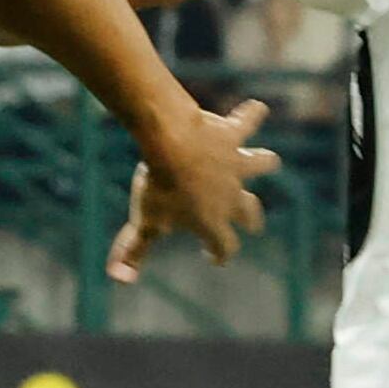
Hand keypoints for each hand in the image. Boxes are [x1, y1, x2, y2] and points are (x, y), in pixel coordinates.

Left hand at [109, 99, 279, 281]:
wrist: (171, 144)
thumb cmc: (159, 185)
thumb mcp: (145, 222)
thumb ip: (134, 251)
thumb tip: (120, 279)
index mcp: (212, 220)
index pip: (225, 246)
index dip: (220, 254)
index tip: (213, 257)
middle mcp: (231, 194)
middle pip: (250, 212)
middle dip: (252, 219)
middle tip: (253, 224)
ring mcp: (235, 164)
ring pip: (260, 164)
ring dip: (264, 162)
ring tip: (268, 161)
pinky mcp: (232, 136)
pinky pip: (247, 122)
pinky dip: (252, 114)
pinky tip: (257, 108)